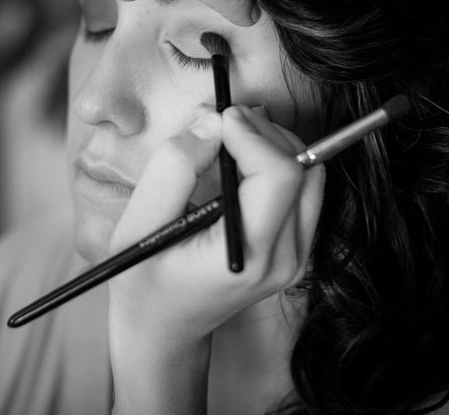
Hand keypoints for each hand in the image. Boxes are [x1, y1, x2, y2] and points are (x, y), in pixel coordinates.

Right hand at [108, 106, 325, 346]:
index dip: (251, 134)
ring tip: (229, 136)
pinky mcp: (296, 248)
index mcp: (247, 256)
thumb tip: (211, 123)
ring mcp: (296, 256)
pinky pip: (303, 187)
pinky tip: (242, 159)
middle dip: (261, 131)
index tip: (216, 119)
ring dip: (272, 143)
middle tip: (218, 120)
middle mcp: (284, 259)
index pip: (279, 174)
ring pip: (310, 171)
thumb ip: (172, 169)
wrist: (163, 328)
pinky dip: (276, 160)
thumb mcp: (138, 224)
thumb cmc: (143, 281)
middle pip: (302, 166)